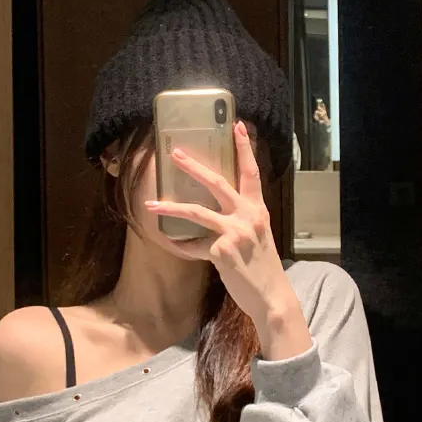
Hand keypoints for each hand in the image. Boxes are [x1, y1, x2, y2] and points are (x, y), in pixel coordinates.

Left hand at [145, 122, 311, 358]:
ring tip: (151, 203)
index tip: (236, 125)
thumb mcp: (258, 237)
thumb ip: (243, 220)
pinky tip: (176, 247)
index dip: (244, 148)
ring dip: (170, 206)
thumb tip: (219, 216)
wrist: (271, 296)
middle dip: (194, 167)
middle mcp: (247, 216)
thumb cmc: (262, 268)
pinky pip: (194, 246)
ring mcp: (234, 232)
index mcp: (258, 210)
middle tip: (176, 154)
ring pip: (196, 212)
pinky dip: (184, 247)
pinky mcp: (221, 251)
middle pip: (217, 183)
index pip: (251, 173)